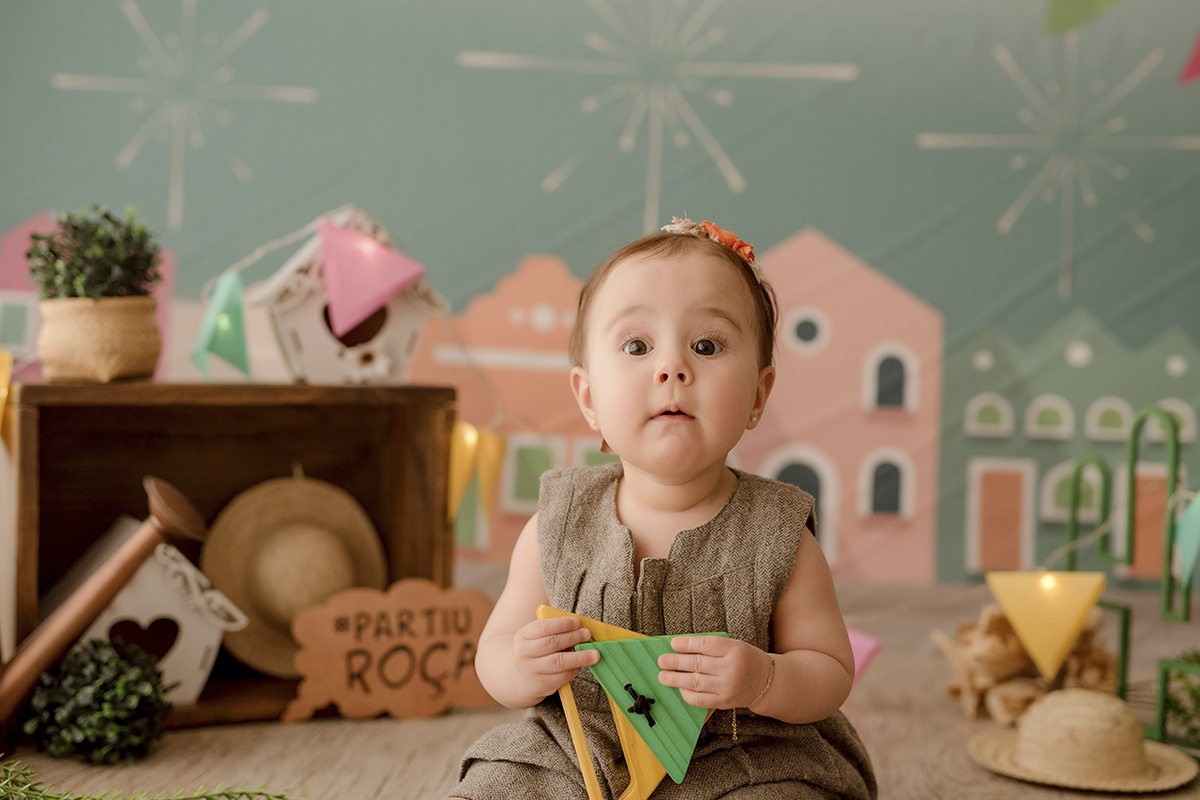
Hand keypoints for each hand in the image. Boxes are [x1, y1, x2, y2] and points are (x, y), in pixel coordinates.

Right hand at [511, 616, 599, 700]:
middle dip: (572, 638)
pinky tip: (582, 663)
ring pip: (558, 662)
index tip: (577, 622)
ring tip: (594, 653)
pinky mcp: (542, 685)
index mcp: (523, 636)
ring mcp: (532, 671)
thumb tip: (580, 627)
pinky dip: (575, 669)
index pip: (542, 627)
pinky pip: (563, 676)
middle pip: (551, 643)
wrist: (521, 678)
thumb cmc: (536, 651)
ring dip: (579, 657)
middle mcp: (524, 654)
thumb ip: (554, 630)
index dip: (562, 624)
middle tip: (587, 634)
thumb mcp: (536, 637)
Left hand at [657, 636, 771, 709]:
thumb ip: (711, 647)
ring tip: (663, 676)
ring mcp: (728, 687)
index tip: (672, 643)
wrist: (767, 681)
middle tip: (661, 661)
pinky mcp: (725, 702)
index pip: (706, 645)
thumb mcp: (733, 646)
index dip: (687, 644)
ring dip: (676, 679)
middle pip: (697, 664)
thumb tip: (681, 649)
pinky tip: (680, 688)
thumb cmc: (745, 659)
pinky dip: (688, 694)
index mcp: (734, 650)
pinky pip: (701, 699)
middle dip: (676, 662)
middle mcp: (731, 668)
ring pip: (696, 682)